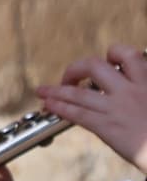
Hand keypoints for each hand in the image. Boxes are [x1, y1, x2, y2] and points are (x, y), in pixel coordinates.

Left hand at [38, 44, 146, 171]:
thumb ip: (143, 89)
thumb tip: (134, 86)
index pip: (128, 55)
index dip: (114, 53)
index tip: (109, 61)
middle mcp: (130, 91)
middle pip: (94, 66)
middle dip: (76, 69)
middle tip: (71, 77)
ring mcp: (116, 108)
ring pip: (78, 93)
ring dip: (56, 91)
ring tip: (43, 91)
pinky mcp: (108, 127)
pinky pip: (78, 114)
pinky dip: (60, 108)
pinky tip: (50, 106)